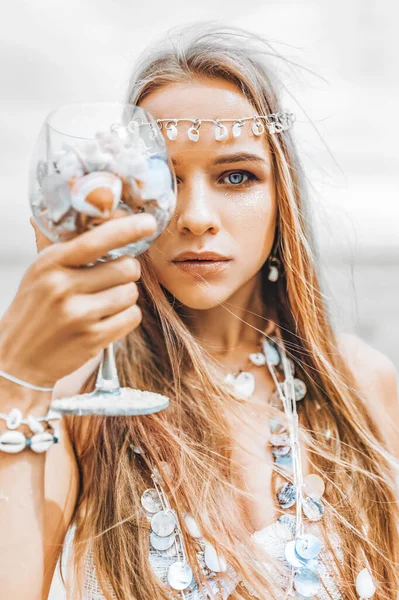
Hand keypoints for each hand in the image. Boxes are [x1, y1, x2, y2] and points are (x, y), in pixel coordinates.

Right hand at [0, 214, 156, 387]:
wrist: (18, 357)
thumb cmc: (35, 309)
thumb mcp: (41, 272)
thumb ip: (69, 249)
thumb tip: (101, 220)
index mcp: (50, 263)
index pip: (96, 240)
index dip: (127, 229)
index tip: (148, 222)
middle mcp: (62, 287)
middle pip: (126, 268)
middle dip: (128, 272)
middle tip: (114, 278)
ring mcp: (78, 314)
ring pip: (131, 293)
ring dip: (126, 296)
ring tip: (105, 302)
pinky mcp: (92, 338)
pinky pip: (132, 316)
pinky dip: (127, 316)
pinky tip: (108, 319)